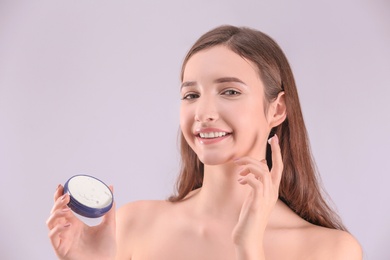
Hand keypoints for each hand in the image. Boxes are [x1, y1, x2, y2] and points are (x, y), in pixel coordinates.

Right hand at [46, 185, 116, 259]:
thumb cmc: (106, 247)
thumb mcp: (109, 223)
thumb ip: (109, 207)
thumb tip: (111, 188)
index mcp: (75, 223)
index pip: (63, 207)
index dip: (59, 196)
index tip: (62, 186)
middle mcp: (67, 229)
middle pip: (54, 212)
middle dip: (57, 202)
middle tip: (66, 196)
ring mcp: (63, 239)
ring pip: (50, 223)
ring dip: (56, 213)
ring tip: (66, 208)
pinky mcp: (61, 248)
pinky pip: (53, 237)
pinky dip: (58, 229)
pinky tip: (68, 224)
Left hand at [232, 135, 282, 258]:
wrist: (248, 238)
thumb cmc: (249, 218)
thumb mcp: (253, 198)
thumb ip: (253, 185)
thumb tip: (248, 172)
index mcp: (272, 191)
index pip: (278, 168)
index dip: (277, 153)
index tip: (274, 139)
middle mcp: (272, 193)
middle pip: (276, 167)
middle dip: (273, 151)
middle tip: (266, 141)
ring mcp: (266, 198)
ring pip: (263, 172)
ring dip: (249, 165)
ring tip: (238, 167)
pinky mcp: (257, 204)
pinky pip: (255, 183)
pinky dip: (247, 177)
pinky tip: (240, 181)